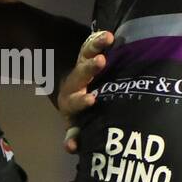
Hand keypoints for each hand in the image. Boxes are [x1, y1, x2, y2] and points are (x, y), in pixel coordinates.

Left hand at [59, 30, 112, 153]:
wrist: (76, 92)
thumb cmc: (80, 115)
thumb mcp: (77, 125)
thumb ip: (75, 136)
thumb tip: (72, 147)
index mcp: (71, 101)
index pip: (75, 101)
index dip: (82, 101)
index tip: (92, 99)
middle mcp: (75, 82)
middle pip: (80, 74)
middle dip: (89, 68)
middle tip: (101, 62)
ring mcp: (81, 66)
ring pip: (85, 55)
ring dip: (96, 46)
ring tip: (108, 39)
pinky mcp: (86, 55)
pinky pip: (91, 45)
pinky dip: (98, 39)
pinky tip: (109, 34)